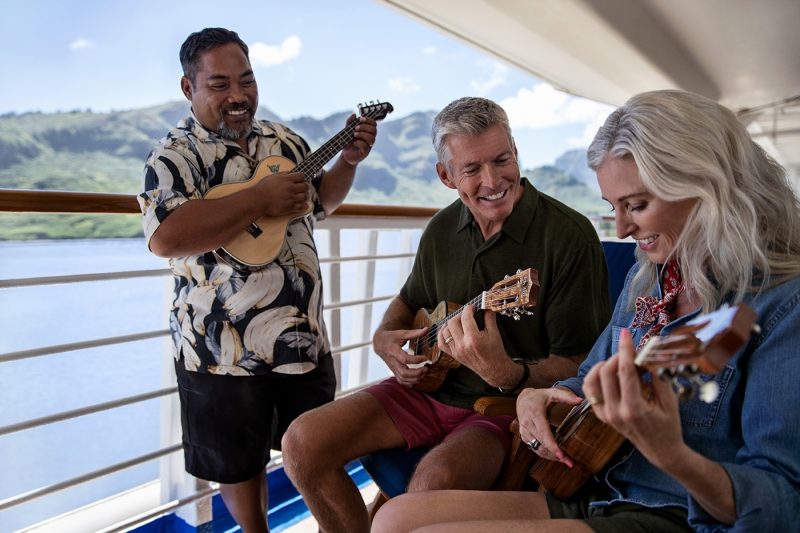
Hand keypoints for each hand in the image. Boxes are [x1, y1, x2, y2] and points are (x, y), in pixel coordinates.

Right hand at [256, 171, 308, 215]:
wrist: (258, 199)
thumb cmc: (263, 188)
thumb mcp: (272, 177)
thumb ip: (282, 174)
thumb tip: (289, 173)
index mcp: (287, 179)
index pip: (301, 176)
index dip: (302, 178)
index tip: (301, 180)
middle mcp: (290, 188)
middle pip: (305, 186)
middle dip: (305, 187)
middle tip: (303, 188)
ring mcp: (291, 198)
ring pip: (304, 196)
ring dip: (305, 196)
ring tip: (303, 196)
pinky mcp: (289, 206)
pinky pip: (301, 206)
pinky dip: (304, 206)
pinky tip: (304, 205)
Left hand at [340, 114, 376, 165]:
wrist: (345, 154)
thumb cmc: (348, 142)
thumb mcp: (347, 130)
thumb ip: (350, 122)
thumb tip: (354, 114)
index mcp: (368, 132)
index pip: (374, 124)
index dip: (369, 120)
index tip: (360, 119)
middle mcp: (370, 139)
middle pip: (374, 130)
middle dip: (364, 127)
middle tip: (356, 128)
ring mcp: (368, 146)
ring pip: (372, 138)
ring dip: (362, 134)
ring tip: (354, 135)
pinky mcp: (364, 153)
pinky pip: (365, 146)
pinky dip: (359, 142)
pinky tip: (354, 143)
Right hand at [373, 326, 428, 386]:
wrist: (380, 343)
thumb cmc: (391, 337)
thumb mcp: (402, 333)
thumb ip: (415, 333)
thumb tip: (427, 329)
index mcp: (393, 351)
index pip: (405, 359)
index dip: (416, 360)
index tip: (425, 357)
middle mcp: (392, 362)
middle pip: (403, 373)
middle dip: (416, 373)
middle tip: (426, 368)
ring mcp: (393, 368)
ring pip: (403, 379)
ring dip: (415, 379)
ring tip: (424, 373)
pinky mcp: (394, 371)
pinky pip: (401, 381)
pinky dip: (410, 383)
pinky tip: (418, 378)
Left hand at [438, 306, 510, 386]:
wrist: (494, 369)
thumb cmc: (495, 352)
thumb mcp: (495, 333)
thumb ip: (489, 318)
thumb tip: (486, 307)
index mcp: (474, 338)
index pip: (466, 317)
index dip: (468, 309)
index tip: (472, 307)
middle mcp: (463, 345)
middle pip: (452, 322)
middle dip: (459, 315)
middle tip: (466, 315)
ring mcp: (457, 351)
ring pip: (445, 332)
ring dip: (450, 324)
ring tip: (457, 321)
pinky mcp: (454, 355)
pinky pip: (441, 344)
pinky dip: (442, 335)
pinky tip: (447, 331)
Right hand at [516, 387, 582, 466]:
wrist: (523, 399)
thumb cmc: (538, 397)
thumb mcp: (551, 393)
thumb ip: (566, 396)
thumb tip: (580, 400)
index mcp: (535, 414)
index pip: (543, 432)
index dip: (552, 445)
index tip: (561, 455)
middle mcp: (528, 424)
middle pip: (542, 444)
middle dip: (555, 455)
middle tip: (569, 462)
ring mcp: (525, 431)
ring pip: (537, 449)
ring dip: (551, 457)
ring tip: (565, 461)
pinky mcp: (525, 436)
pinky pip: (534, 448)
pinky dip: (545, 454)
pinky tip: (555, 457)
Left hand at [583, 328, 684, 469]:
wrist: (661, 451)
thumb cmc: (669, 425)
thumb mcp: (669, 400)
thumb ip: (657, 375)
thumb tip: (648, 351)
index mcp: (634, 409)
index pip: (624, 371)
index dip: (625, 350)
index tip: (625, 334)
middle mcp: (615, 412)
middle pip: (605, 372)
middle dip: (616, 356)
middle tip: (630, 353)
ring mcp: (605, 415)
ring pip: (592, 380)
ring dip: (603, 366)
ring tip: (618, 363)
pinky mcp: (601, 416)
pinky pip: (590, 391)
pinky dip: (596, 378)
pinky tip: (610, 374)